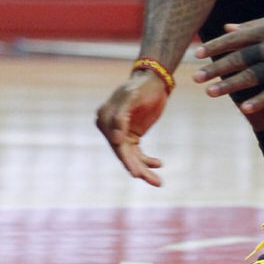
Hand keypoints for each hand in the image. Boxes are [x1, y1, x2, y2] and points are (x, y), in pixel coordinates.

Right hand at [95, 71, 167, 186]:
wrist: (153, 81)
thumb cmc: (141, 87)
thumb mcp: (132, 97)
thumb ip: (121, 116)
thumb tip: (115, 139)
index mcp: (105, 117)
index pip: (116, 144)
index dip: (126, 159)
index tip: (136, 173)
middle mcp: (109, 127)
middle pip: (123, 153)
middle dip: (138, 169)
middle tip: (154, 181)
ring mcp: (121, 132)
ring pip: (131, 156)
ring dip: (144, 169)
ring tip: (158, 182)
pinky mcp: (131, 135)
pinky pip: (138, 153)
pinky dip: (147, 160)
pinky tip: (159, 163)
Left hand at [193, 10, 263, 112]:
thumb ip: (250, 27)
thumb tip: (226, 28)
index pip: (234, 39)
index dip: (214, 47)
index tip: (197, 54)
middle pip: (239, 59)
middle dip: (216, 68)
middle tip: (196, 78)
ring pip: (253, 76)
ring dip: (230, 85)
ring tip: (210, 92)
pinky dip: (260, 100)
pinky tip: (244, 108)